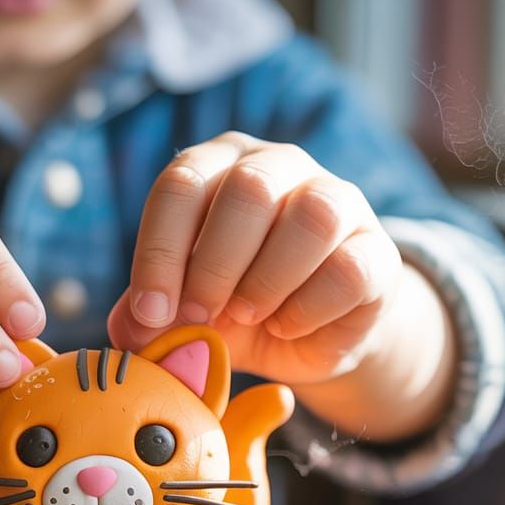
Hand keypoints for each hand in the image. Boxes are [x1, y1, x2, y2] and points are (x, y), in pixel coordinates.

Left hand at [107, 132, 403, 384]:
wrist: (309, 336)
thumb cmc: (234, 308)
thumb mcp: (183, 312)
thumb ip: (150, 315)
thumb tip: (127, 329)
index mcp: (219, 168)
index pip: (182, 184)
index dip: (160, 253)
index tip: (152, 314)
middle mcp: (279, 167)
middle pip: (247, 190)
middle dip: (214, 266)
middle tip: (201, 315)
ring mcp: (336, 201)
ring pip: (311, 217)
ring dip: (266, 281)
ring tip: (248, 315)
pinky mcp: (377, 250)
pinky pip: (348, 270)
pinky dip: (308, 309)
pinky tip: (288, 327)